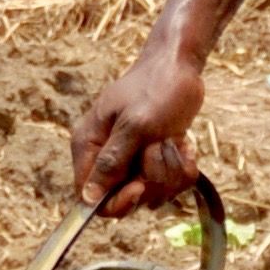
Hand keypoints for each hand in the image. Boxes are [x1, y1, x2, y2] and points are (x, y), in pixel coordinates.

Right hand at [71, 46, 208, 216]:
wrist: (180, 67)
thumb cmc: (155, 88)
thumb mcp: (135, 125)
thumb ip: (111, 162)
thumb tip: (87, 199)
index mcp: (89, 146)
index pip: (89, 198)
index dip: (116, 201)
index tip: (139, 186)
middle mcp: (105, 158)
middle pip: (123, 200)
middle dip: (151, 181)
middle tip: (160, 149)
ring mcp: (131, 161)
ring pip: (151, 195)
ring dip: (170, 172)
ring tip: (172, 140)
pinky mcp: (153, 162)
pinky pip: (169, 185)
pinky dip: (182, 167)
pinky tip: (182, 143)